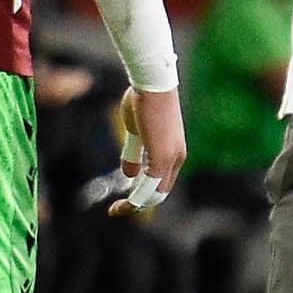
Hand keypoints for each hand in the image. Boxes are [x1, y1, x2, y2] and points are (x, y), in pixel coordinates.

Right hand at [116, 86, 186, 213]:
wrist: (153, 82)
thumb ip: (134, 153)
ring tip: (116, 210)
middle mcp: (176, 157)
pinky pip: (148, 188)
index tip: (124, 198)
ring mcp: (170, 158)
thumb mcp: (136, 130)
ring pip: (155, 194)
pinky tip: (123, 203)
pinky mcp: (161, 157)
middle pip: (160, 193)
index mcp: (173, 150)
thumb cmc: (144, 98)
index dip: (143, 193)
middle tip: (117, 210)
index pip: (162, 182)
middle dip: (138, 205)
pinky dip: (135, 199)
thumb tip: (128, 175)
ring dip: (135, 205)